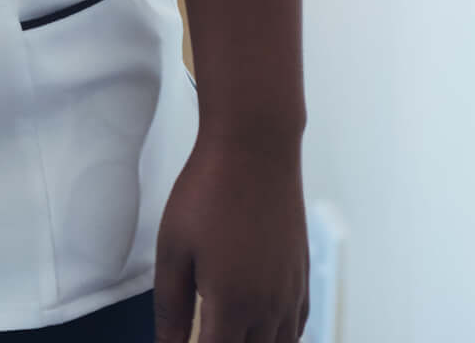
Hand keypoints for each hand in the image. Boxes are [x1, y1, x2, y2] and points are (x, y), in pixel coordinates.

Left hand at [154, 129, 308, 342]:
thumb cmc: (207, 194)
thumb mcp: (173, 249)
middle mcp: (269, 307)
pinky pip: (296, 327)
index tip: (180, 342)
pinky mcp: (302, 275)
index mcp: (232, 304)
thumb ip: (171, 306)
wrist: (256, 150)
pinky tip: (260, 332)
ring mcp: (291, 293)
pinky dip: (279, 338)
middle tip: (197, 332)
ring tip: (224, 330)